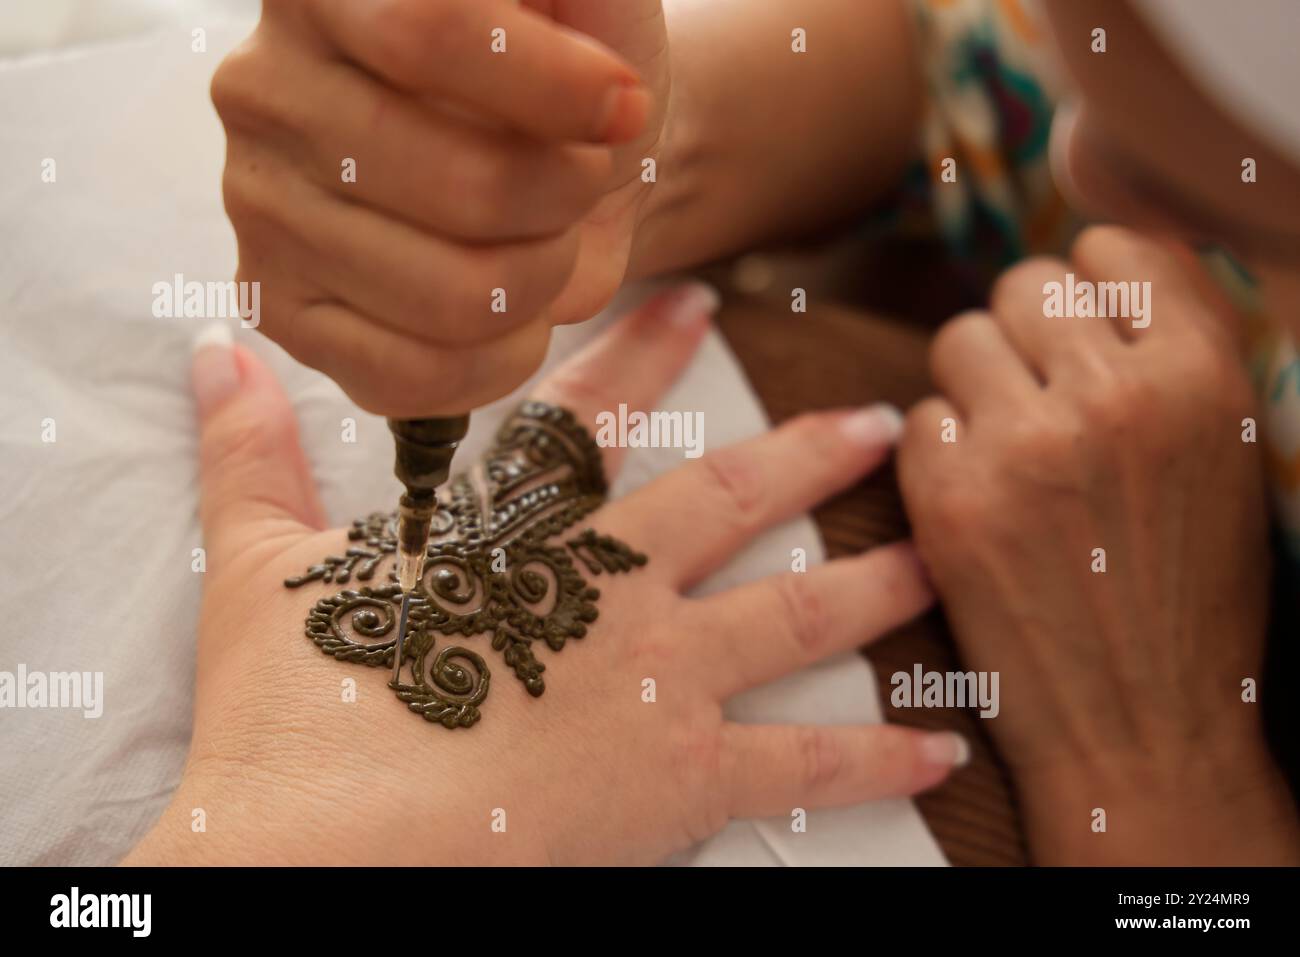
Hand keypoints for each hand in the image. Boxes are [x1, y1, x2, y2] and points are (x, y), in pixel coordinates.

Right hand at [125, 285, 962, 865]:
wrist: (326, 843)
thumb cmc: (295, 708)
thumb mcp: (258, 568)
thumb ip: (251, 454)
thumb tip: (211, 352)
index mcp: (520, 531)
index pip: (593, 413)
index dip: (647, 350)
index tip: (701, 302)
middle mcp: (611, 588)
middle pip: (735, 501)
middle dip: (812, 455)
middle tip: (879, 419)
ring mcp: (661, 680)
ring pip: (795, 614)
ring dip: (874, 583)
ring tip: (935, 556)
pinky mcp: (684, 777)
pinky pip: (803, 766)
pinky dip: (877, 755)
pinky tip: (941, 741)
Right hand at [211, 0, 670, 415]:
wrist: (537, 156)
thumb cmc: (557, 79)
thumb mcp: (588, 7)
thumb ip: (586, 9)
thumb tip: (602, 94)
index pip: (430, 32)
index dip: (555, 87)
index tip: (621, 108)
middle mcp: (263, 91)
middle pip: (465, 186)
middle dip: (567, 198)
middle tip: (580, 180)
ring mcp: (259, 210)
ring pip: (456, 295)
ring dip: (546, 279)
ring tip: (547, 242)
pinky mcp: (278, 310)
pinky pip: (419, 376)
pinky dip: (507, 356)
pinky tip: (516, 311)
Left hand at [898, 227, 1299, 863]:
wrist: (1143, 729)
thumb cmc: (1188, 594)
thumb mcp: (1227, 456)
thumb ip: (1175, 350)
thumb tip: (1099, 263)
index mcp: (1203, 376)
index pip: (1111, 250)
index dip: (1087, 286)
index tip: (1079, 331)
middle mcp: (1115, 395)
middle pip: (1022, 285)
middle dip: (1024, 337)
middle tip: (1038, 401)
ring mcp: (1026, 446)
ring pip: (960, 340)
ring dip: (974, 388)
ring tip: (1009, 454)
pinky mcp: (949, 498)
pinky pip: (917, 418)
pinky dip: (938, 453)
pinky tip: (977, 504)